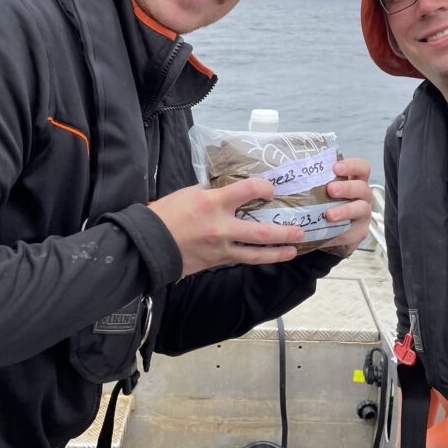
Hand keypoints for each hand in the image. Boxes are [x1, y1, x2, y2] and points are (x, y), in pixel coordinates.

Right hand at [148, 178, 303, 276]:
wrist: (148, 245)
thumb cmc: (166, 214)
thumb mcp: (190, 193)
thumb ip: (213, 190)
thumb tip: (232, 185)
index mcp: (212, 203)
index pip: (248, 190)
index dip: (264, 187)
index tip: (269, 190)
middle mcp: (221, 227)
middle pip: (261, 232)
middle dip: (284, 232)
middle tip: (299, 229)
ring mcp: (220, 248)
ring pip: (256, 254)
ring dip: (278, 252)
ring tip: (293, 249)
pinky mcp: (217, 262)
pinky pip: (242, 259)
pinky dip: (257, 257)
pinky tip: (268, 255)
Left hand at [319, 157, 372, 256]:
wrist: (326, 229)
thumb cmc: (322, 202)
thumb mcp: (319, 189)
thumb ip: (309, 179)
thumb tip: (279, 172)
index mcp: (354, 180)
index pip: (361, 167)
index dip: (352, 165)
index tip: (335, 167)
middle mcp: (362, 196)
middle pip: (362, 188)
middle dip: (347, 188)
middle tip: (330, 189)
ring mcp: (363, 214)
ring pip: (361, 209)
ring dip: (345, 210)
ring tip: (329, 215)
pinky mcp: (359, 232)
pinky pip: (352, 233)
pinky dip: (339, 234)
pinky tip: (326, 234)